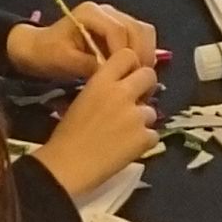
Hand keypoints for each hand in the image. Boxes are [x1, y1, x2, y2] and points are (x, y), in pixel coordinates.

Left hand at [5, 1, 152, 83]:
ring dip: (146, 53)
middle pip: (137, 28)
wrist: (38, 48)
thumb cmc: (48, 54)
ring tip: (140, 75)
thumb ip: (89, 66)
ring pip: (143, 31)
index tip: (124, 75)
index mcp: (90, 13)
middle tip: (138, 78)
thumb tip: (114, 75)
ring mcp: (115, 17)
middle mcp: (106, 11)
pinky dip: (143, 52)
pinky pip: (140, 37)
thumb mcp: (64, 62)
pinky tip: (137, 70)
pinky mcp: (119, 28)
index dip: (124, 54)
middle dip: (141, 54)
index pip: (118, 31)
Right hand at [26, 43, 161, 198]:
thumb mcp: (82, 100)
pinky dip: (144, 142)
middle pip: (149, 75)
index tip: (128, 77)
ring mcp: (136, 115)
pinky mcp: (144, 138)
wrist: (66, 166)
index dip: (131, 65)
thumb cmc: (67, 135)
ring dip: (143, 121)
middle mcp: (122, 93)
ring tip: (126, 134)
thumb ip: (103, 90)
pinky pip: (154, 135)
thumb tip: (122, 89)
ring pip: (152, 110)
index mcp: (101, 81)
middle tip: (136, 102)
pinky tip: (128, 149)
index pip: (127, 55)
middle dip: (146, 87)